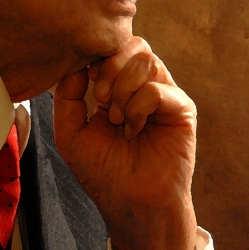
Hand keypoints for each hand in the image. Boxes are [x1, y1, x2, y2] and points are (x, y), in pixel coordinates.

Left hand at [54, 36, 197, 249]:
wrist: (130, 205)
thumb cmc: (102, 172)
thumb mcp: (70, 132)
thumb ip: (67, 96)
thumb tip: (75, 65)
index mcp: (118, 86)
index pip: (112, 48)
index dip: (96, 57)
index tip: (85, 81)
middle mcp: (143, 86)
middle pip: (132, 45)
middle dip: (109, 67)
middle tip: (99, 98)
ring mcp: (164, 95)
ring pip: (145, 60)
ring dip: (122, 88)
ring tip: (115, 118)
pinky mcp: (181, 109)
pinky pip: (157, 89)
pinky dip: (138, 107)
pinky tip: (133, 128)